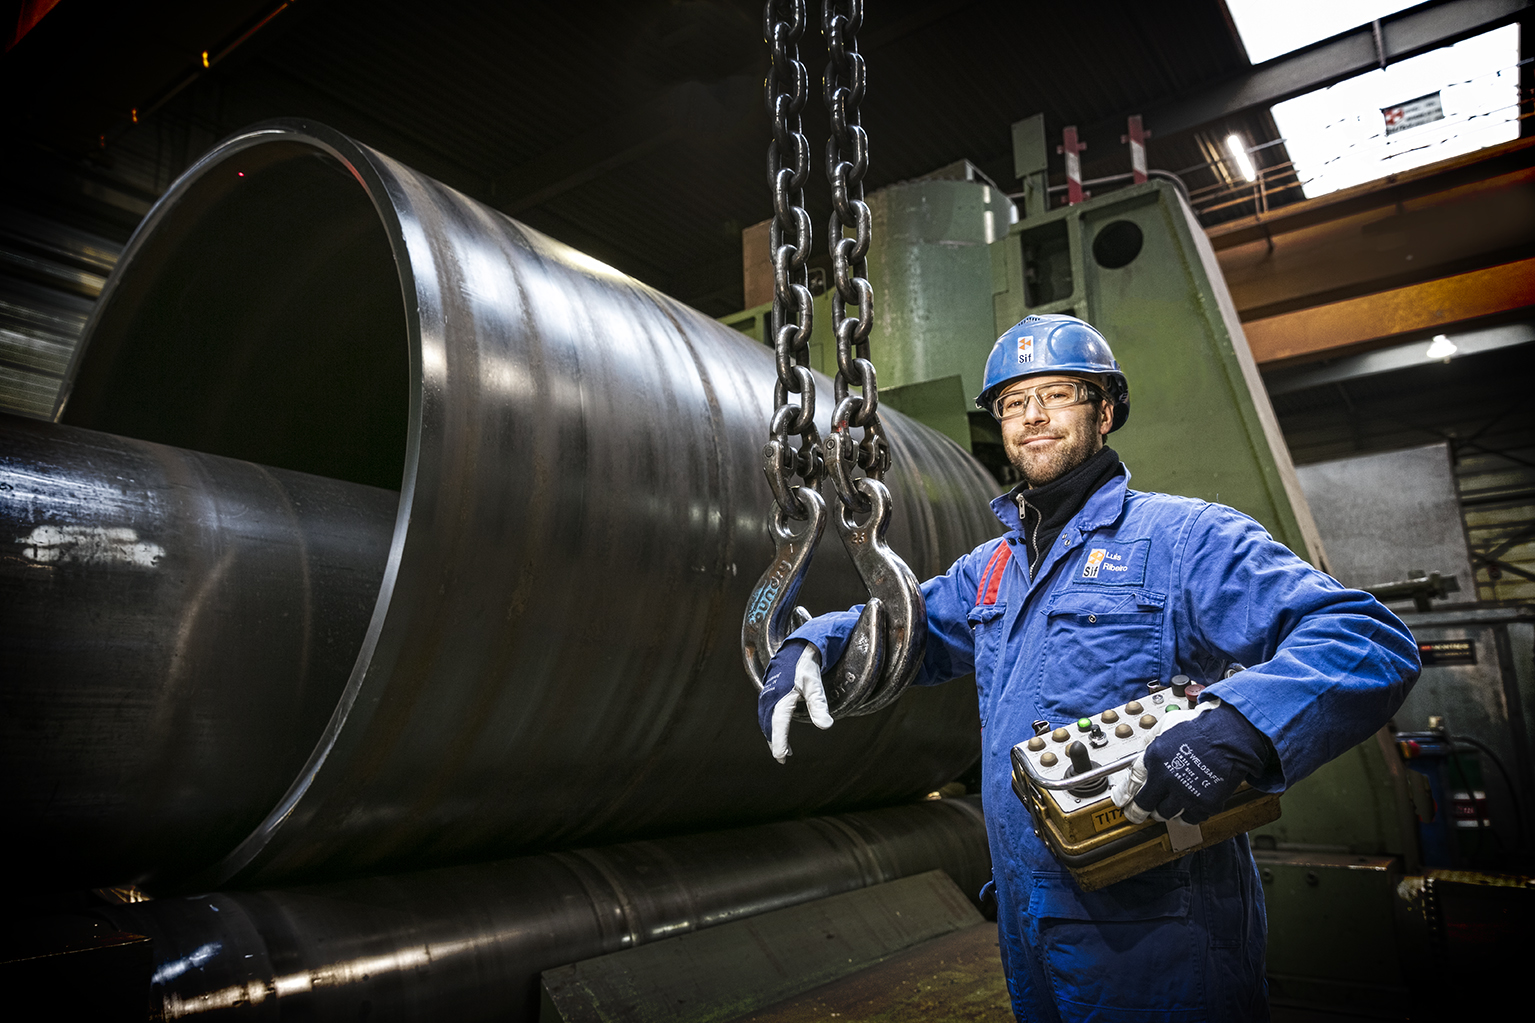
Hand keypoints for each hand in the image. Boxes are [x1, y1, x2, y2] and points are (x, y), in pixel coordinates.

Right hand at [758, 640, 832, 762]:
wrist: (794, 648)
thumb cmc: (805, 666)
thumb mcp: (815, 685)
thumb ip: (819, 705)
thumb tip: (826, 726)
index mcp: (780, 698)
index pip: (778, 726)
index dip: (779, 743)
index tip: (781, 758)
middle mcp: (769, 698)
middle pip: (768, 727)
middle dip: (775, 742)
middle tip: (783, 757)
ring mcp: (766, 696)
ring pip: (765, 721)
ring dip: (772, 735)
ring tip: (784, 749)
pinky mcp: (767, 695)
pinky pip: (765, 715)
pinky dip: (770, 726)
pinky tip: (779, 730)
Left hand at [1109, 699, 1270, 824]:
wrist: (1231, 734)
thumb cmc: (1201, 725)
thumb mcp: (1166, 723)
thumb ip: (1152, 739)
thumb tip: (1143, 749)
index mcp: (1154, 759)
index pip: (1132, 783)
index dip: (1123, 795)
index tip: (1121, 801)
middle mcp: (1167, 779)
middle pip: (1145, 805)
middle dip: (1138, 811)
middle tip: (1136, 814)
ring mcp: (1186, 794)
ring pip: (1165, 814)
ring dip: (1162, 812)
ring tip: (1163, 808)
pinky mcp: (1205, 804)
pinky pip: (1189, 819)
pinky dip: (1185, 816)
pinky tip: (1184, 810)